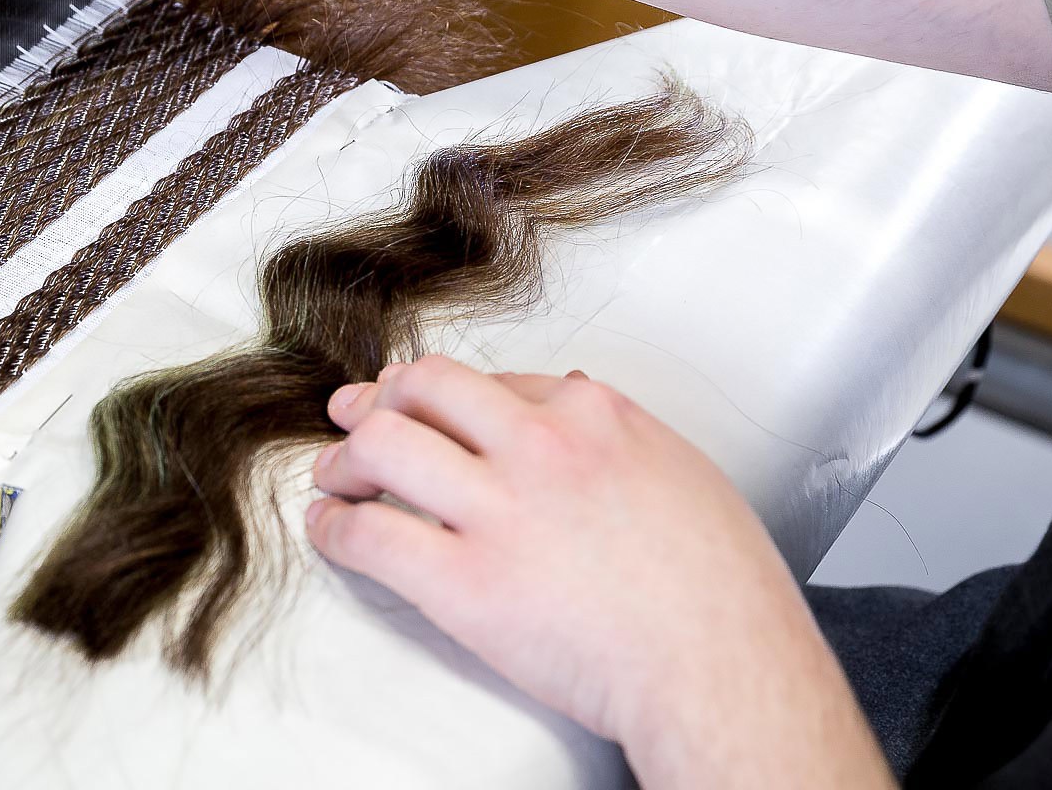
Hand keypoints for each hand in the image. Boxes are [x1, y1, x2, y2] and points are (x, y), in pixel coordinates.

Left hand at [306, 355, 890, 788]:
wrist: (720, 671)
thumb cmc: (720, 592)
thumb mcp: (683, 473)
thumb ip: (619, 436)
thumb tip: (572, 405)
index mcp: (592, 414)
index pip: (490, 380)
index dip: (444, 395)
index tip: (422, 404)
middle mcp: (539, 445)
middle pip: (424, 388)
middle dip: (380, 400)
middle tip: (355, 416)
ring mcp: (499, 510)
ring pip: (382, 445)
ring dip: (345, 458)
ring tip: (335, 476)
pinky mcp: (465, 582)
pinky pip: (371, 535)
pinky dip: (335, 527)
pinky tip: (330, 528)